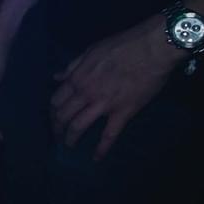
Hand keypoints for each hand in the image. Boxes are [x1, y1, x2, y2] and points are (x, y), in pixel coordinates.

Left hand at [49, 20, 177, 158]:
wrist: (152, 48)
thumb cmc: (123, 45)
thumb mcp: (91, 51)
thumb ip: (73, 66)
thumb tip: (57, 77)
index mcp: (77, 78)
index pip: (56, 100)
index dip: (52, 112)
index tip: (53, 119)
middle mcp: (85, 93)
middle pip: (63, 116)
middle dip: (57, 128)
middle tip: (57, 137)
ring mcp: (103, 104)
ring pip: (78, 126)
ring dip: (70, 139)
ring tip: (68, 146)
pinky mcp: (123, 112)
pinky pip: (109, 134)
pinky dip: (101, 148)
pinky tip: (96, 158)